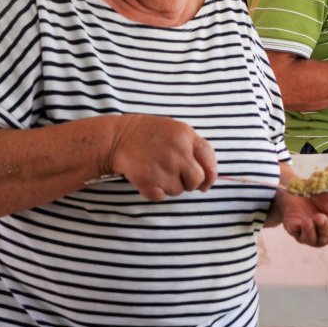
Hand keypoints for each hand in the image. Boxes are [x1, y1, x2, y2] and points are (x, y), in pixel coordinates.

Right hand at [102, 114, 216, 200]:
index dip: (211, 174)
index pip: (209, 160)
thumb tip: (208, 175)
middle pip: (197, 180)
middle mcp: (178, 152)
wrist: (116, 137)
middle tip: (177, 177)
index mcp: (186, 136)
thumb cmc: (149, 134)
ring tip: (157, 172)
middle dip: (190, 183)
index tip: (205, 182)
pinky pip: (161, 196)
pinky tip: (148, 179)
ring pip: (179, 190)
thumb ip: (193, 147)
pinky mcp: (148, 180)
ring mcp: (163, 166)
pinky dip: (155, 192)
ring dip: (170, 186)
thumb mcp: (175, 130)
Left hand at [270, 189, 327, 245]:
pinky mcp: (296, 233)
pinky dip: (306, 231)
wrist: (298, 189)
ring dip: (319, 229)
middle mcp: (326, 234)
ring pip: (318, 241)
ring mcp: (311, 236)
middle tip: (323, 216)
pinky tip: (306, 223)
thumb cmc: (320, 196)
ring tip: (317, 217)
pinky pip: (302, 237)